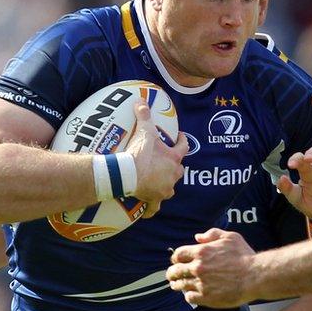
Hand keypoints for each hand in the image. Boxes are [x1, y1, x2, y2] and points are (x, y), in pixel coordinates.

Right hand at [126, 100, 188, 217]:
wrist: (127, 174)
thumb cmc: (139, 153)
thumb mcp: (143, 131)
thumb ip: (143, 115)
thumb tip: (141, 100)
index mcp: (173, 158)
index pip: (184, 147)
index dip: (183, 141)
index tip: (181, 137)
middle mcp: (172, 175)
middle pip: (179, 171)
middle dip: (175, 167)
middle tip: (167, 162)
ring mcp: (164, 189)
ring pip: (170, 188)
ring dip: (166, 185)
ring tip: (159, 182)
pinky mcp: (154, 200)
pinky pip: (155, 207)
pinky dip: (152, 208)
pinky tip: (149, 210)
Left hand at [167, 229, 258, 307]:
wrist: (255, 276)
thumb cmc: (245, 256)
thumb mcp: (230, 237)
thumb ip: (212, 234)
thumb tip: (198, 237)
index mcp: (201, 252)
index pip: (178, 255)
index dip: (176, 258)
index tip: (176, 261)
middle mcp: (198, 268)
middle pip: (175, 271)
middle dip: (172, 273)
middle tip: (172, 275)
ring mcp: (200, 283)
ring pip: (180, 285)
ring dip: (177, 284)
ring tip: (177, 285)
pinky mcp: (206, 297)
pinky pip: (189, 297)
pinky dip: (188, 295)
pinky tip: (191, 294)